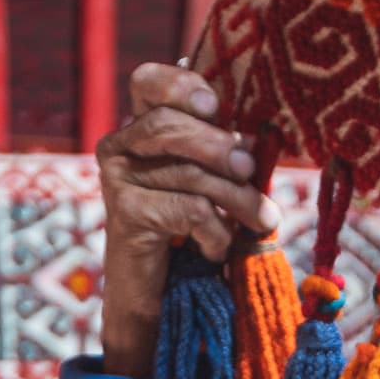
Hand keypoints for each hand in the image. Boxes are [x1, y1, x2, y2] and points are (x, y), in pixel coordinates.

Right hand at [94, 61, 281, 374]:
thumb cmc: (195, 230)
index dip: (180, 84)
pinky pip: (187, 209)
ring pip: (188, 173)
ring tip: (262, 219)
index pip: (147, 82)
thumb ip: (228, 151)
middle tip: (251, 169)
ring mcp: (117, 178)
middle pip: (169, 125)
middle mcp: (120, 145)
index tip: (215, 105)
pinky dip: (215, 231)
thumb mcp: (216, 181)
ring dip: (236, 199)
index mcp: (142, 125)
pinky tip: (218, 248)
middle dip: (220, 147)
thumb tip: (258, 136)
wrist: (161, 296)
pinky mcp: (124, 213)